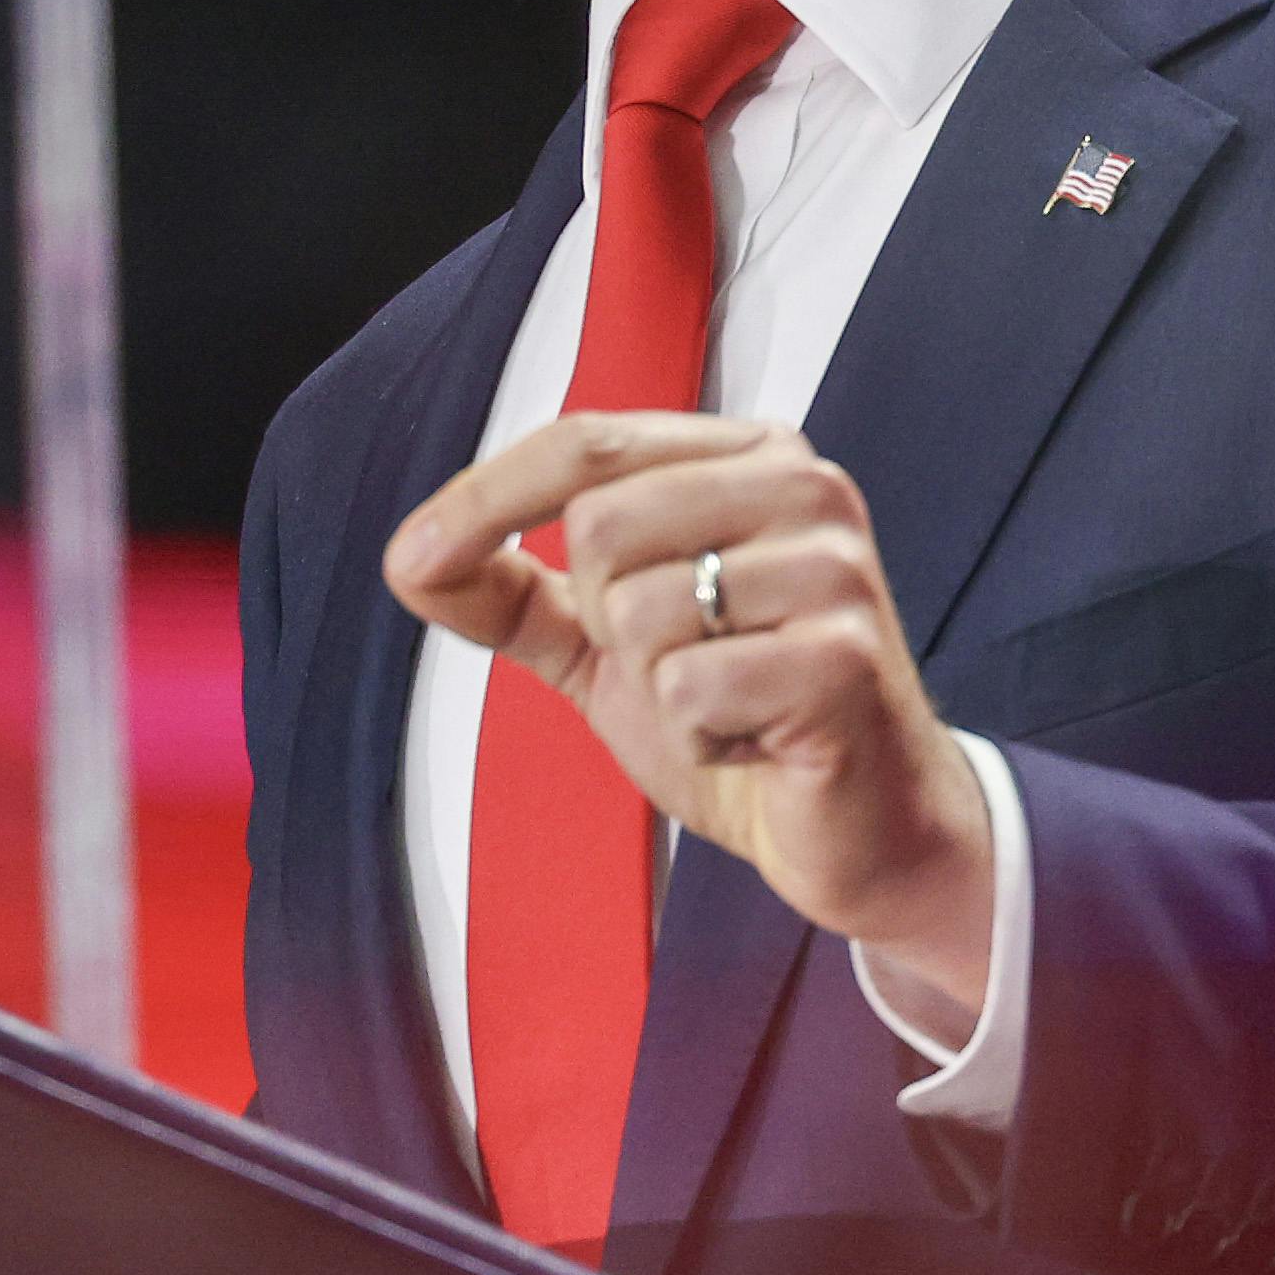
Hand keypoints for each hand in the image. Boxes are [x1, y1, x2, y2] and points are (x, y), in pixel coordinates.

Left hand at [384, 411, 995, 1015]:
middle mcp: (805, 487)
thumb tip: (408, 559)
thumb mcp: (611, 645)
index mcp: (749, 457)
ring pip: (640, 608)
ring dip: (658, 689)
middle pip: (602, 522)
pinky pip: (689, 692)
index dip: (484, 498)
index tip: (411, 558)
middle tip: (683, 666)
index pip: (586, 442)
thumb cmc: (745, 722)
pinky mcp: (845, 658)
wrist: (865, 831)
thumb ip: (516, 594)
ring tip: (728, 706)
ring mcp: (833, 569)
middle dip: (608, 620)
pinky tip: (755, 744)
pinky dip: (698, 740)